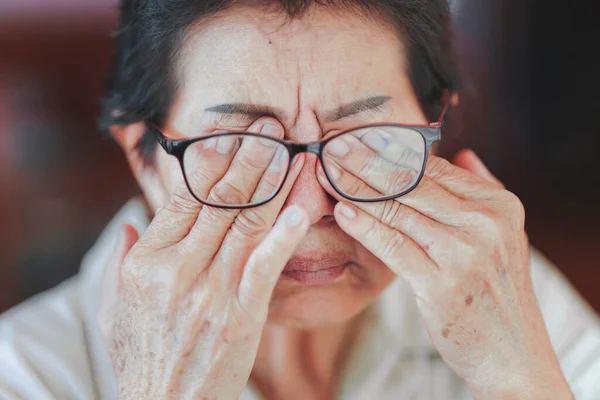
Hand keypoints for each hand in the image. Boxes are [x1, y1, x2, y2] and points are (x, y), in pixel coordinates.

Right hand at [97, 120, 308, 398]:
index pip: (183, 196)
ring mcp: (211, 292)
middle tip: (272, 128)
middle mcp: (178, 270)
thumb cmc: (142, 356)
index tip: (232, 134)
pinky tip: (303, 208)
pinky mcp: (241, 316)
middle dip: (250, 157)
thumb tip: (130, 223)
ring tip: (292, 150)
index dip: (212, 161)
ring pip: (246, 223)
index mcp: (147, 262)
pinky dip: (284, 235)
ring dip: (273, 182)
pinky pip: (265, 267)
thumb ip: (121, 261)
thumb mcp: (115, 308)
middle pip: (219, 200)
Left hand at [317, 148, 572, 398]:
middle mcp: (484, 223)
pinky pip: (393, 246)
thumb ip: (483, 190)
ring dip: (357, 189)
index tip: (361, 140)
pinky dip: (364, 227)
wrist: (511, 351)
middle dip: (367, 162)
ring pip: (398, 210)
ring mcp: (464, 253)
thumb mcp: (505, 235)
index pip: (434, 167)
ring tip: (327, 174)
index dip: (392, 151)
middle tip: (334, 146)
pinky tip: (342, 211)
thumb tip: (460, 153)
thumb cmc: (496, 291)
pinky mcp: (441, 285)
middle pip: (412, 182)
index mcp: (498, 205)